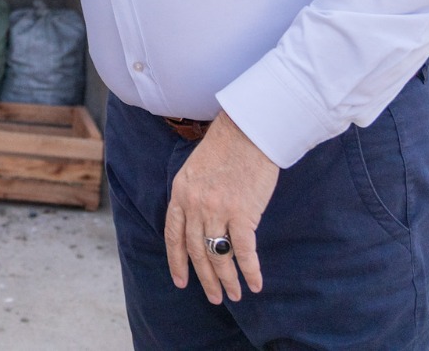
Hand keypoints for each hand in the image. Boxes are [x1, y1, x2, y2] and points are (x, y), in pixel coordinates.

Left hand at [165, 111, 279, 304]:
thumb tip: (200, 224)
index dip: (176, 261)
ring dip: (227, 279)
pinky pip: (243, 250)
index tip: (181, 281)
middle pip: (195, 250)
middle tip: (214, 297)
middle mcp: (194, 204)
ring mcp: (217, 210)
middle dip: (205, 278)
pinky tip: (255, 283)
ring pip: (217, 255)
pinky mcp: (242, 212)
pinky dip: (250, 270)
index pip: (173, 235)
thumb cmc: (226, 147)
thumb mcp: (196, 170)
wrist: (248, 130)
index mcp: (180, 193)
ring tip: (234, 295)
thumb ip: (193, 196)